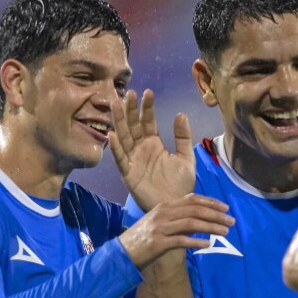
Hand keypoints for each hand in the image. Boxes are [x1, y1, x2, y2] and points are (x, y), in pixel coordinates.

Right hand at [109, 89, 194, 210]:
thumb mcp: (186, 157)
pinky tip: (112, 134)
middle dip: (130, 110)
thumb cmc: (181, 184)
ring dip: (119, 122)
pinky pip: (121, 158)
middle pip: (132, 125)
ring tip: (116, 105)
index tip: (148, 92)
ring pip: (124, 137)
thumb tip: (180, 114)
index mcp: (154, 143)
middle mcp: (141, 148)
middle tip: (129, 93)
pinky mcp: (129, 173)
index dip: (147, 108)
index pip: (148, 121)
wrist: (177, 205)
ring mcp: (133, 160)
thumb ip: (183, 137)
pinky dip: (116, 147)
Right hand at [118, 193, 234, 269]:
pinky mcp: (158, 243)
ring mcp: (160, 228)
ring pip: (191, 223)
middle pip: (195, 210)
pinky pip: (182, 241)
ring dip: (211, 227)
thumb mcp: (159, 223)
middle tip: (232, 220)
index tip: (226, 207)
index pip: (191, 199)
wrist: (121, 253)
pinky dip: (197, 241)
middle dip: (216, 214)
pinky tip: (208, 244)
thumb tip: (201, 221)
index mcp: (164, 206)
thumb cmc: (143, 239)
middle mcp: (163, 214)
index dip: (210, 202)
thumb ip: (178, 220)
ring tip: (225, 232)